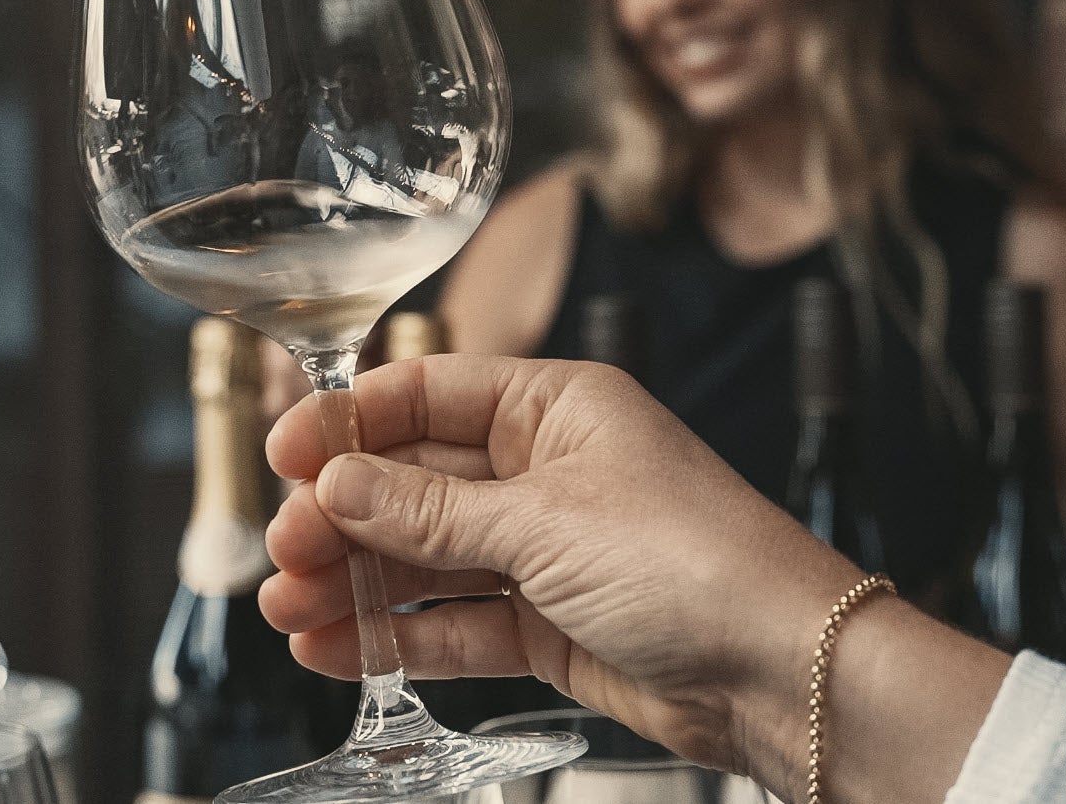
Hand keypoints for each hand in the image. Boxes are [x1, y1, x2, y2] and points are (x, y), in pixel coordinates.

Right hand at [258, 355, 866, 786]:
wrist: (783, 670)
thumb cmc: (696, 562)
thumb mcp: (544, 522)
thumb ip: (430, 510)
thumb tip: (338, 483)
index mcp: (556, 406)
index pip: (427, 395)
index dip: (349, 424)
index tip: (284, 455)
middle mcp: (546, 469)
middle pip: (415, 482)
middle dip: (342, 516)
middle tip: (282, 549)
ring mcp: (547, 550)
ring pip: (426, 558)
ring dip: (356, 582)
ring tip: (287, 607)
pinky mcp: (550, 624)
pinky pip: (454, 621)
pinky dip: (396, 635)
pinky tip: (334, 645)